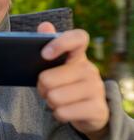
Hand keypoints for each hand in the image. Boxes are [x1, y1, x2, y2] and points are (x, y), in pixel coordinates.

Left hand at [37, 22, 108, 139]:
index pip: (78, 38)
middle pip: (49, 78)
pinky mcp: (98, 109)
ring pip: (54, 97)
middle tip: (46, 89)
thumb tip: (45, 25)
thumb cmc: (64, 84)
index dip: (60, 43)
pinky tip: (65, 111)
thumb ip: (48, 46)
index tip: (44, 54)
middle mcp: (90, 69)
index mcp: (78, 55)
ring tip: (57, 100)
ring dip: (50, 102)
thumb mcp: (55, 66)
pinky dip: (58, 114)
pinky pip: (63, 112)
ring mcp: (96, 88)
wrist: (87, 112)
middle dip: (41, 87)